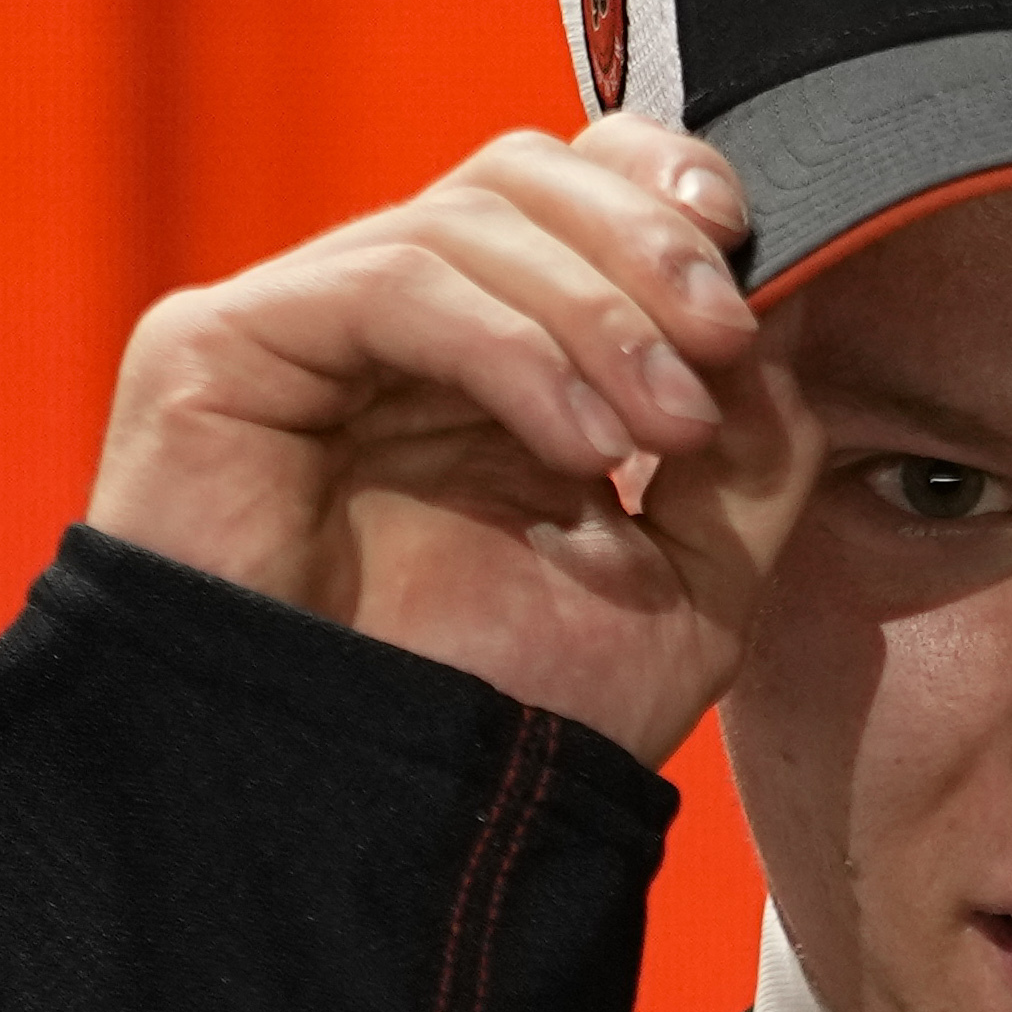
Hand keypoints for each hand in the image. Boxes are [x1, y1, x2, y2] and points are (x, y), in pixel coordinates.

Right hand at [82, 118, 821, 764]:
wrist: (373, 838)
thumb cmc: (504, 726)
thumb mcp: (688, 590)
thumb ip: (751, 458)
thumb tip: (796, 315)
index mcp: (486, 358)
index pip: (563, 188)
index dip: (655, 185)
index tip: (745, 239)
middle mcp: (389, 327)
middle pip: (519, 174)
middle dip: (643, 245)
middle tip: (725, 342)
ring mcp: (296, 332)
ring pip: (464, 223)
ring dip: (597, 313)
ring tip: (665, 430)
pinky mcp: (215, 352)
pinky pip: (388, 286)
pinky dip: (507, 346)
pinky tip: (577, 443)